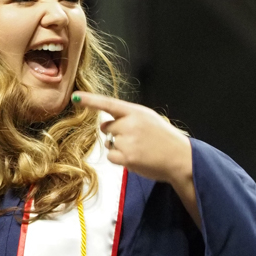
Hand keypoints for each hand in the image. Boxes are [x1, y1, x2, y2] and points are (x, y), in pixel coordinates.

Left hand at [73, 91, 199, 224]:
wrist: (180, 158)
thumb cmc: (164, 138)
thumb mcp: (149, 119)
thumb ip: (128, 117)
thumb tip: (104, 124)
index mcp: (136, 111)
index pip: (109, 103)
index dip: (90, 100)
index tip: (75, 97)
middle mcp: (130, 124)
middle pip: (107, 127)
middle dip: (116, 133)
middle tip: (136, 139)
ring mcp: (128, 141)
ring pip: (109, 142)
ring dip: (119, 147)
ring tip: (139, 149)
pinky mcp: (127, 157)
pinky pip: (111, 156)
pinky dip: (120, 159)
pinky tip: (135, 158)